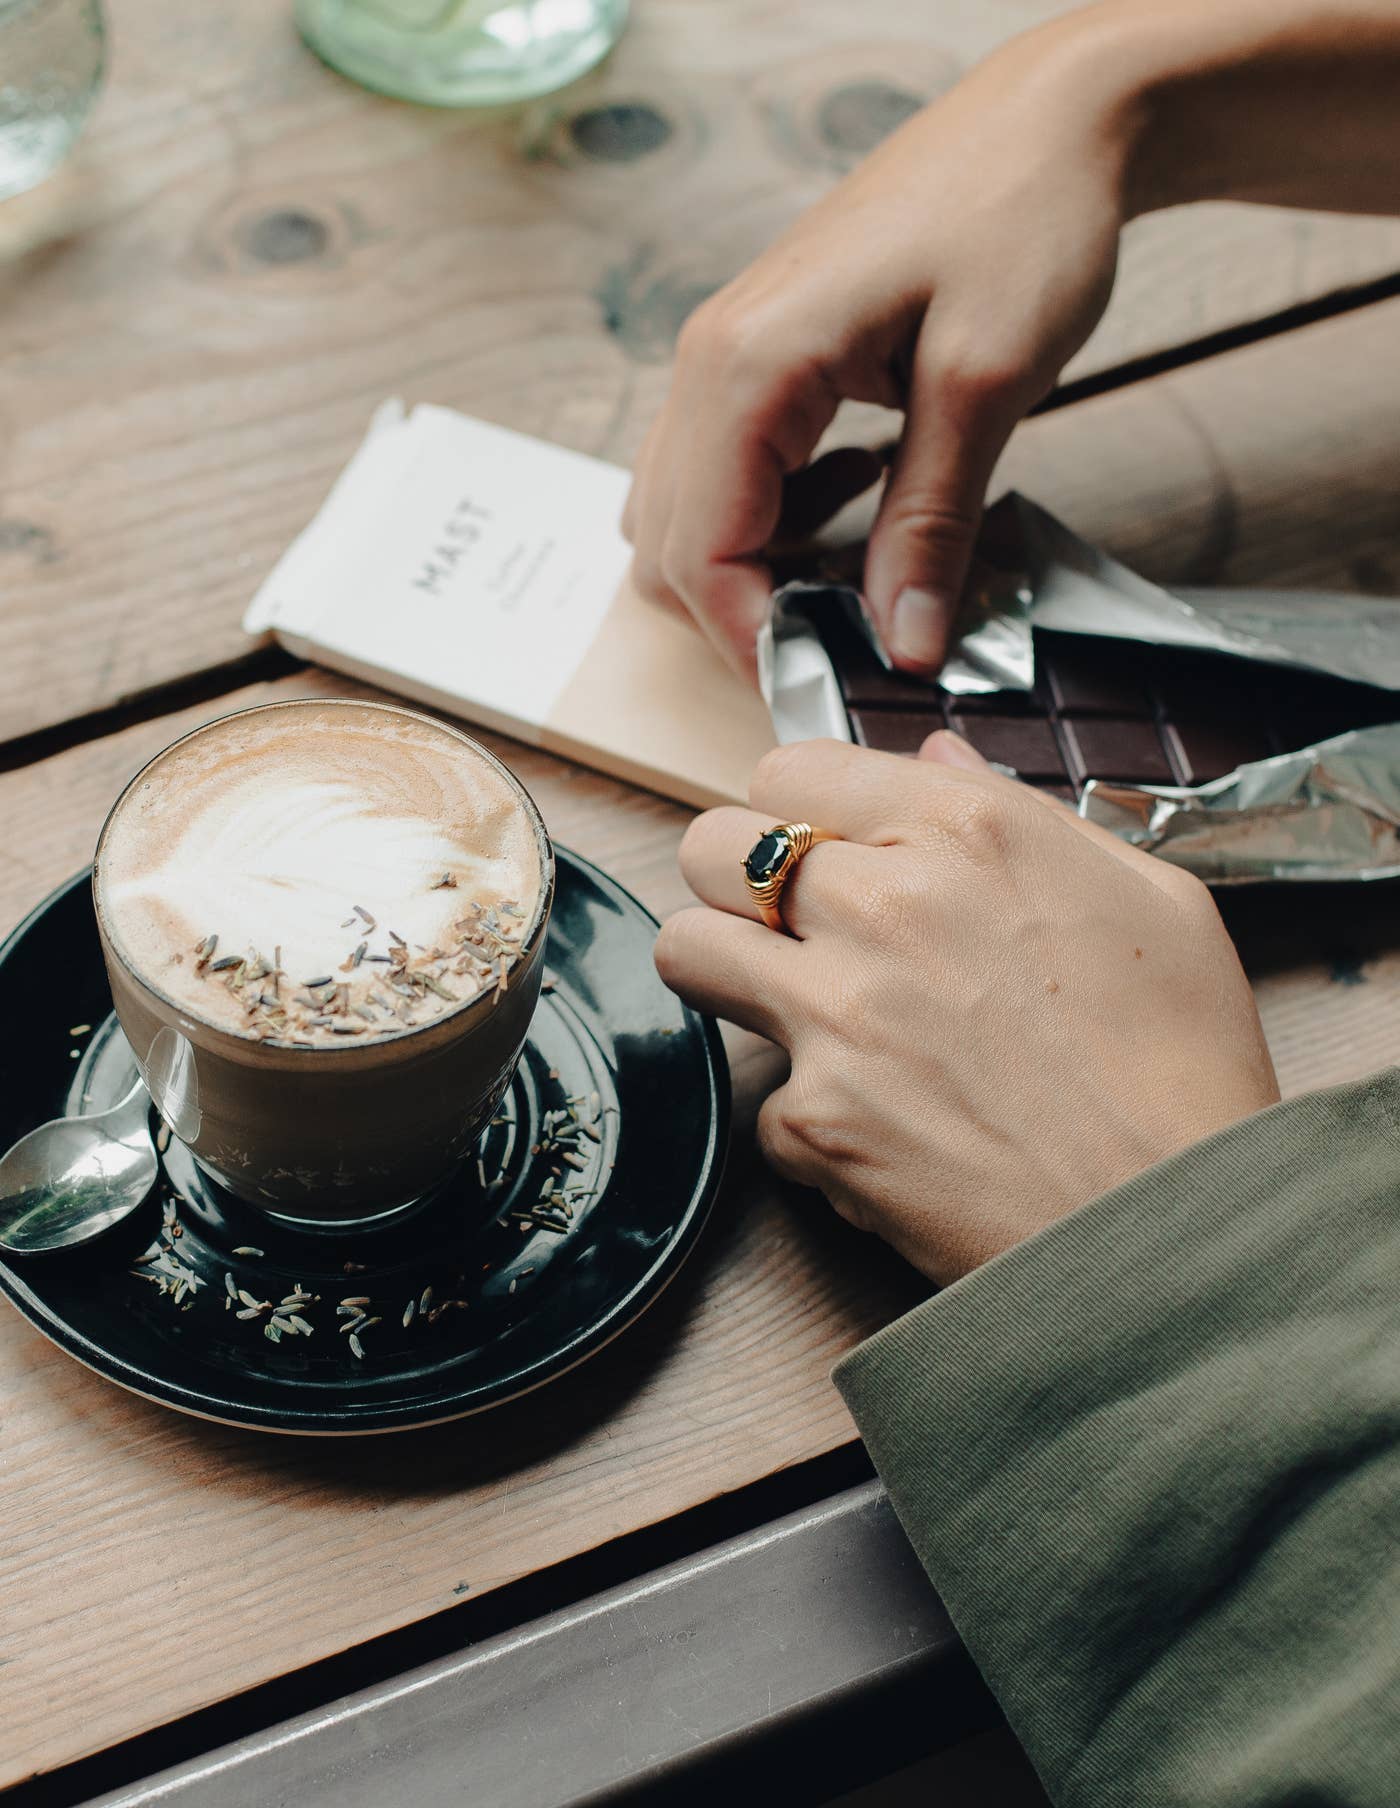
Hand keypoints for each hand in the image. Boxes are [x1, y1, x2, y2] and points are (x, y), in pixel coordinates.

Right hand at [621, 15, 1129, 678]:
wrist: (1052, 117)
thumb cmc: (1021, 216)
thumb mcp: (984, 386)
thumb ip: (929, 525)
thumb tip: (903, 643)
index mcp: (747, 365)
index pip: (698, 553)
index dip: (751, 641)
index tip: (824, 686)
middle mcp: (712, 359)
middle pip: (667, 545)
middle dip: (743, 613)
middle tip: (845, 645)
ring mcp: (727, 352)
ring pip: (682, 511)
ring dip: (750, 565)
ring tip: (856, 567)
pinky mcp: (761, 353)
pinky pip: (722, 468)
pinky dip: (769, 515)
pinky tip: (853, 499)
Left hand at [655, 732, 1279, 1283]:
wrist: (1178, 1228)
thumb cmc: (1181, 1066)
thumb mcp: (1147, 896)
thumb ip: (1019, 809)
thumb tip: (935, 756)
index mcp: (966, 830)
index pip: (791, 769)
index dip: (797, 811)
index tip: (819, 849)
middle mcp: (884, 903)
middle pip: (711, 847)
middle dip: (737, 882)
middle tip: (788, 926)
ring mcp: (835, 1011)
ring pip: (686, 948)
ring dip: (726, 974)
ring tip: (796, 1009)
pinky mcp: (812, 1116)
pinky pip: (759, 1097)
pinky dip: (807, 1119)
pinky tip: (881, 1130)